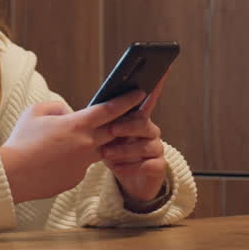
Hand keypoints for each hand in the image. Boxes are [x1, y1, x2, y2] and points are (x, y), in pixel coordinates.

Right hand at [0, 89, 144, 203]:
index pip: (109, 110)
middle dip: (125, 123)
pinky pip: (81, 165)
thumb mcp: (35, 113)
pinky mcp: (76, 178)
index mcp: (76, 125)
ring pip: (99, 150)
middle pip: (114, 131)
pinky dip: (74, 159)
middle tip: (132, 116)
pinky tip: (56, 159)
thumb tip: (68, 113)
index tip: (139, 94)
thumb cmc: (21, 141)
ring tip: (80, 138)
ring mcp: (83, 164)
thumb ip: (57, 107)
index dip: (126, 100)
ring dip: (98, 142)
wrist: (13, 175)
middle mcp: (86, 144)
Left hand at [100, 72, 169, 204]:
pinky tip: (118, 169)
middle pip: (142, 123)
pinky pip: (147, 164)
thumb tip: (85, 110)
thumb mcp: (104, 136)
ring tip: (106, 155)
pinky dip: (129, 167)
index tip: (162, 68)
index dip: (157, 84)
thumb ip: (102, 121)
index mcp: (138, 119)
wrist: (126, 180)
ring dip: (123, 150)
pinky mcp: (158, 167)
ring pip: (144, 145)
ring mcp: (156, 148)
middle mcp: (150, 131)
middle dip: (126, 126)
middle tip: (110, 131)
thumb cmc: (113, 153)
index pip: (148, 99)